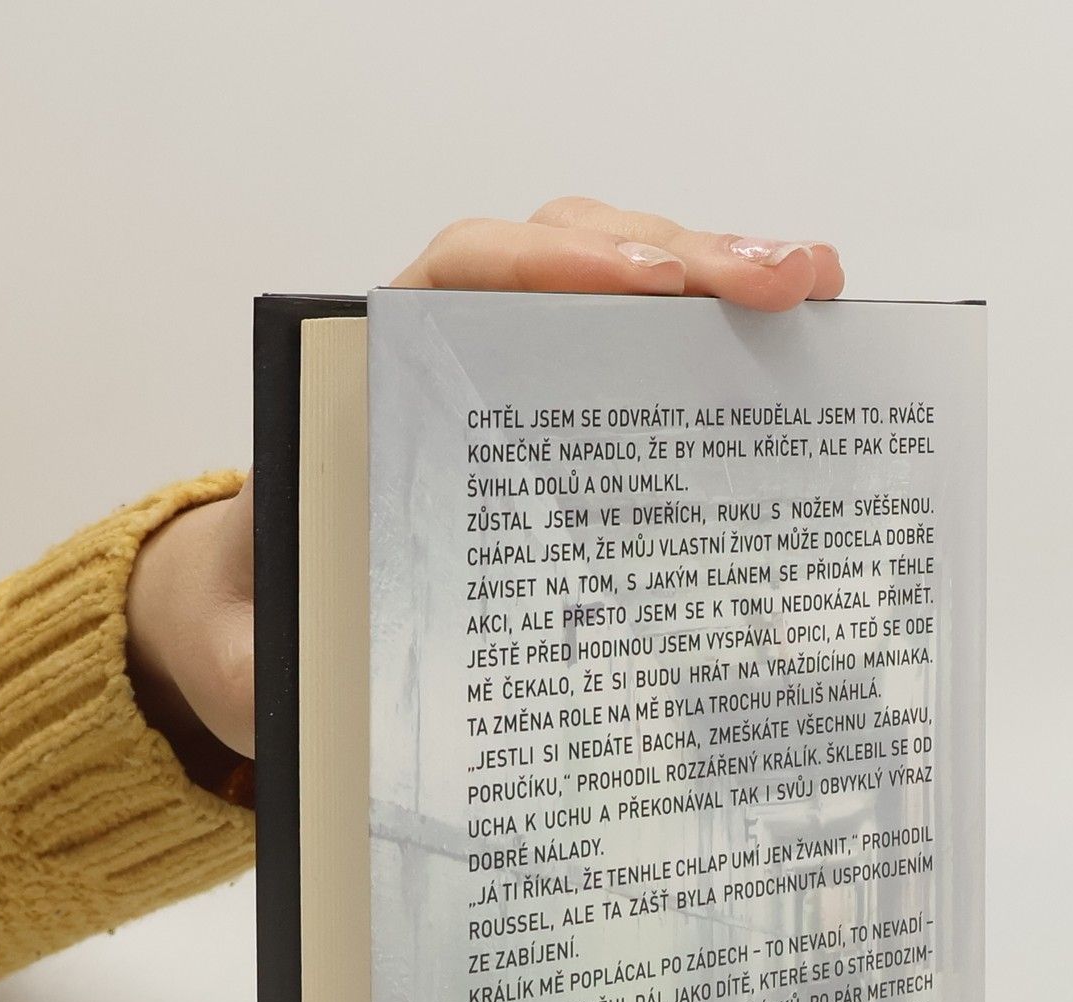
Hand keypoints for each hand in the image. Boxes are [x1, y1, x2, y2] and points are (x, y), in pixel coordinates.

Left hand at [126, 198, 846, 779]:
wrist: (278, 626)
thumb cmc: (281, 623)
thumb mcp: (259, 646)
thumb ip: (265, 657)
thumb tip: (293, 674)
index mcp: (371, 380)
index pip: (459, 276)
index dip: (551, 265)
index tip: (642, 289)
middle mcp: (451, 353)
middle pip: (567, 256)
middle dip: (678, 256)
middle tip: (779, 285)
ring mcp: (520, 377)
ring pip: (624, 288)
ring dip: (721, 278)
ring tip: (812, 290)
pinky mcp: (571, 421)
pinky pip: (649, 354)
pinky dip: (722, 341)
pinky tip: (800, 344)